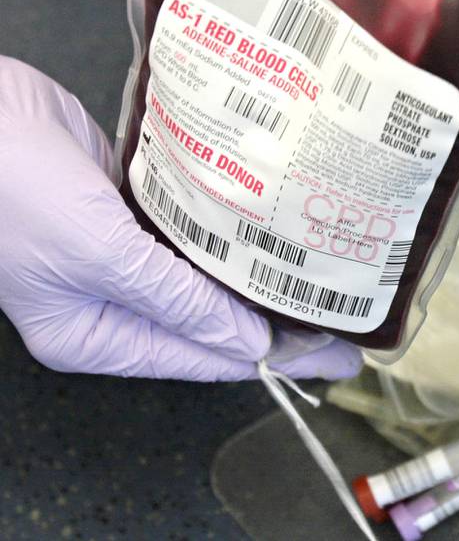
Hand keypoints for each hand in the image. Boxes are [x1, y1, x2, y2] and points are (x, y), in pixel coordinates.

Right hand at [0, 57, 361, 380]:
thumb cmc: (10, 187)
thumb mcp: (97, 255)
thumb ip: (173, 299)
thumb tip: (243, 343)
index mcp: (96, 333)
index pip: (200, 356)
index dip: (267, 359)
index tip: (324, 358)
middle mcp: (114, 299)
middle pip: (209, 320)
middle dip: (273, 324)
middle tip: (338, 324)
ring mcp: (125, 252)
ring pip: (206, 276)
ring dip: (255, 278)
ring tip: (316, 282)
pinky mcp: (134, 208)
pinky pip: (194, 231)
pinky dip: (230, 234)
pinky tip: (272, 234)